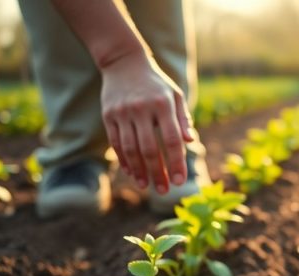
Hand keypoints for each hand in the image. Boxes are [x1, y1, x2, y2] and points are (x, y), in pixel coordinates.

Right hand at [100, 52, 194, 192]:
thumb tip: (190, 141)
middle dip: (158, 173)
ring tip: (147, 186)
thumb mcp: (175, 95)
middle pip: (149, 149)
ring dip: (140, 171)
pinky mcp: (108, 116)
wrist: (123, 62)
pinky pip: (116, 143)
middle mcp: (141, 109)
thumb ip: (183, 118)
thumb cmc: (156, 83)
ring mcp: (122, 113)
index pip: (171, 140)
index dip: (176, 163)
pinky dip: (125, 161)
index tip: (180, 181)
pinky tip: (133, 173)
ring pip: (131, 149)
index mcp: (162, 105)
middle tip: (165, 190)